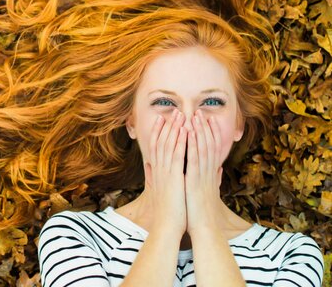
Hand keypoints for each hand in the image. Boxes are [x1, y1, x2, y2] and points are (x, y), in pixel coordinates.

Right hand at [144, 108, 187, 235]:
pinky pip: (177, 154)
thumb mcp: (160, 190)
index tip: (162, 119)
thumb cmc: (167, 211)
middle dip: (167, 125)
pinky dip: (180, 141)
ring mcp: (165, 171)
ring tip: (180, 114)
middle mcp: (158, 169)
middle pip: (161, 142)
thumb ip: (155, 177)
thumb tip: (150, 168)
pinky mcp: (174, 176)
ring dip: (174, 128)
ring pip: (168, 145)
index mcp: (157, 172)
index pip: (156, 147)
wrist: (167, 225)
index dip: (158, 131)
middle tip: (173, 110)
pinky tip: (185, 130)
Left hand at [185, 109, 223, 235]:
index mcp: (210, 173)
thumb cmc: (203, 212)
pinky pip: (193, 157)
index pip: (212, 149)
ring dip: (199, 130)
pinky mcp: (195, 179)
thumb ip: (215, 179)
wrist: (205, 227)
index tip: (207, 119)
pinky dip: (192, 143)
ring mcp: (203, 174)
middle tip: (200, 111)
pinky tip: (188, 133)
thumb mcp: (210, 192)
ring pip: (202, 147)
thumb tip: (219, 170)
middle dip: (204, 127)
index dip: (210, 133)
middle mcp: (208, 171)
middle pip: (208, 144)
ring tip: (195, 115)